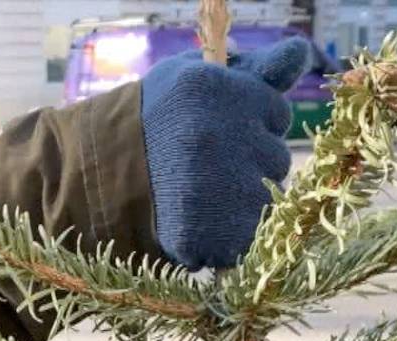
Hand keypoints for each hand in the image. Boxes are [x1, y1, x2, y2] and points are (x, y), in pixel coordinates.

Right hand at [141, 38, 309, 268]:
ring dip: (242, 198)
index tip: (218, 130)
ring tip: (201, 192)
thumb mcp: (195, 79)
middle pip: (276, 156)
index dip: (251, 123)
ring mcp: (223, 185)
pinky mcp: (219, 229)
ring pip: (267, 196)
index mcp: (220, 91)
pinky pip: (251, 232)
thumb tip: (302, 52)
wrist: (95, 176)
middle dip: (249, 161)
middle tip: (205, 164)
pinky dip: (232, 232)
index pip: (275, 112)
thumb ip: (254, 69)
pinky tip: (204, 218)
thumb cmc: (151, 120)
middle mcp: (225, 135)